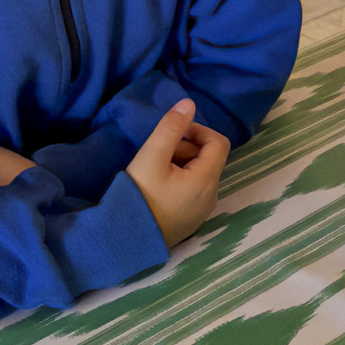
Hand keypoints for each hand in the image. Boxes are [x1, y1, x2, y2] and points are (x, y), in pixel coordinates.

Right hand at [126, 99, 228, 246]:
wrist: (126, 241)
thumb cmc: (139, 196)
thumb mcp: (151, 157)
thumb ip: (170, 128)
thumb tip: (188, 103)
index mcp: (207, 180)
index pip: (218, 142)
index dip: (198, 131)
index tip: (174, 133)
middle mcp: (211, 196)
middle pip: (208, 158)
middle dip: (185, 148)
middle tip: (157, 154)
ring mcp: (202, 211)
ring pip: (199, 174)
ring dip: (180, 164)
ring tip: (153, 171)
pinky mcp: (190, 220)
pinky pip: (193, 191)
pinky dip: (179, 181)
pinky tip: (156, 188)